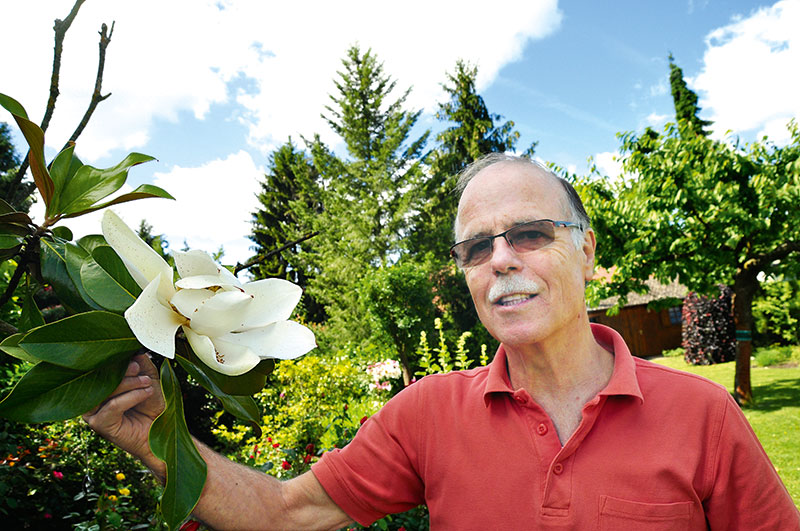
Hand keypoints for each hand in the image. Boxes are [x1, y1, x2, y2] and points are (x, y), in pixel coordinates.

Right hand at [82, 352, 165, 475]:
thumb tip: (134, 349)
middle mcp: (92, 398)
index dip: (114, 360)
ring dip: (128, 384)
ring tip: (146, 383)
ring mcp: (94, 413)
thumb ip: (141, 364)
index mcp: (99, 385)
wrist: (163, 429)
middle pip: (99, 378)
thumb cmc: (153, 404)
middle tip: (138, 368)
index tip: (133, 357)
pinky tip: (145, 393)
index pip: (98, 368)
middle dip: (121, 371)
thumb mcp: (149, 378)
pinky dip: (130, 397)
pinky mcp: (101, 425)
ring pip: (105, 390)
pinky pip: (112, 406)